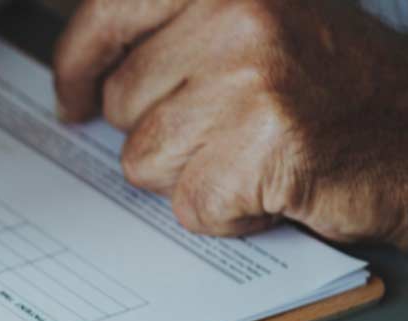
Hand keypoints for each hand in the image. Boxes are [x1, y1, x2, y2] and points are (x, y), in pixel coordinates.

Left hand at [54, 0, 407, 246]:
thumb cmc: (338, 87)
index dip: (77, 65)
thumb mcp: (255, 25)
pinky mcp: (260, 145)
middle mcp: (237, 12)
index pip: (108, 10)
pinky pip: (189, 202)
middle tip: (230, 128)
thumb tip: (85, 75)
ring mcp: (249, 77)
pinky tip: (273, 184)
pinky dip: (227, 212)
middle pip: (123, 99)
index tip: (71, 97)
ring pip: (145, 157)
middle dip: (162, 129)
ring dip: (193, 173)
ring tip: (255, 153)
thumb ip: (174, 34)